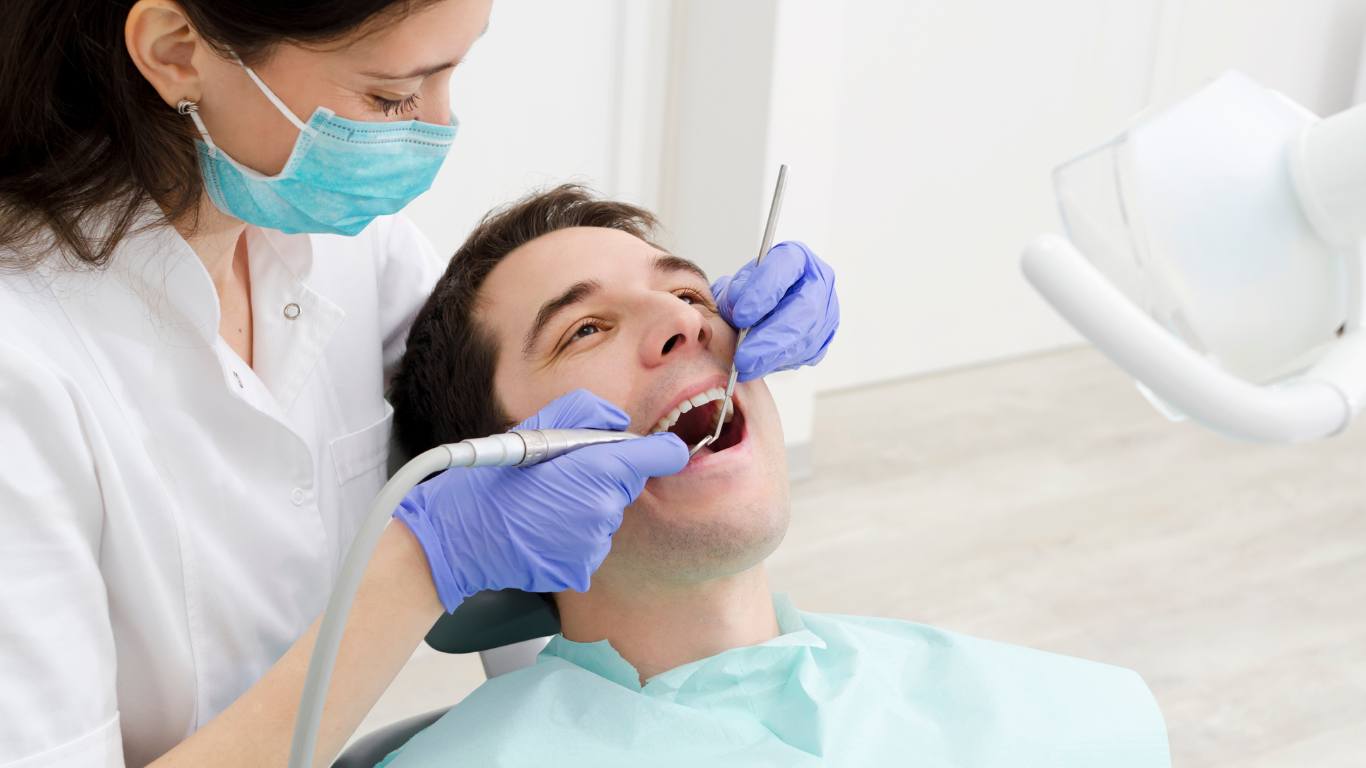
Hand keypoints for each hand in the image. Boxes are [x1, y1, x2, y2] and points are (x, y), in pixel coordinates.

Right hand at [392, 389, 687, 611]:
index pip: (655, 458)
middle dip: (605, 478)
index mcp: (596, 470)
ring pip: (607, 517)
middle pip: (626, 486)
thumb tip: (620, 423)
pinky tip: (543, 530)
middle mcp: (602, 510)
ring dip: (587, 509)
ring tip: (545, 505)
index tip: (665, 451)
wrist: (460, 535)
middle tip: (562, 475)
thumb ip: (586, 414)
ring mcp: (592, 544)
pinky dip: (574, 537)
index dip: (662, 452)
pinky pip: (591, 545)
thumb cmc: (493, 479)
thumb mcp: (534, 428)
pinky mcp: (581, 569)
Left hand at [712, 241, 838, 381]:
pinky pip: (805, 354)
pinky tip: (759, 366)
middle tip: (743, 356)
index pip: (785, 268)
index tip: (740, 315)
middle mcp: (818, 282)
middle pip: (804, 310)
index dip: (762, 292)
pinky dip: (779, 363)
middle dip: (770, 338)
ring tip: (745, 367)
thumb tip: (736, 311)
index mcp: (796, 257)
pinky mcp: (824, 337)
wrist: (762, 307)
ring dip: (772, 357)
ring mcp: (826, 311)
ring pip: (806, 337)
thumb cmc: (749, 292)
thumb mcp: (736, 284)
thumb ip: (733, 294)